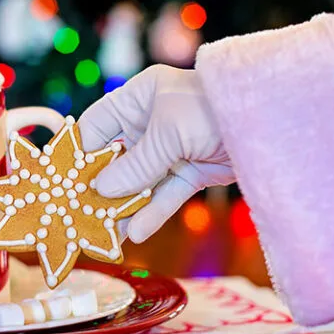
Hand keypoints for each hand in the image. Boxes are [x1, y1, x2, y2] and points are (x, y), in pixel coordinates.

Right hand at [78, 65, 234, 242]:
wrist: (273, 120)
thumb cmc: (214, 109)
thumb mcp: (169, 132)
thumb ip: (136, 164)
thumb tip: (101, 190)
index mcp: (139, 98)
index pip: (96, 126)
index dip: (78, 153)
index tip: (61, 183)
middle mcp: (150, 122)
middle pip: (115, 159)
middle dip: (99, 187)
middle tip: (78, 215)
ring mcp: (171, 148)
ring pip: (138, 182)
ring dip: (123, 207)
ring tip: (104, 234)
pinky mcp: (191, 171)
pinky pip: (165, 194)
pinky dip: (152, 213)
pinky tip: (135, 233)